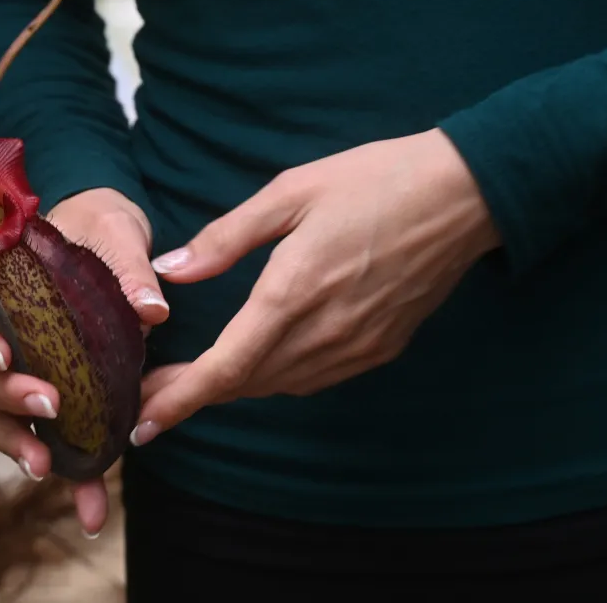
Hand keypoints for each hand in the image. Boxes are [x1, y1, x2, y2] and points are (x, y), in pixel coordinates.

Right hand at [0, 187, 167, 536]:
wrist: (113, 237)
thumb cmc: (98, 224)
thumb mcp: (115, 232)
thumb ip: (128, 267)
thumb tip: (152, 310)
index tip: (5, 350)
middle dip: (4, 396)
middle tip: (47, 401)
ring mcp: (23, 371)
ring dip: (19, 442)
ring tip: (48, 466)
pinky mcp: (58, 397)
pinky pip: (50, 440)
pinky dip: (71, 479)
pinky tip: (92, 510)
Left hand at [130, 129, 500, 446]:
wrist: (465, 194)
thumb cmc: (374, 181)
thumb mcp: (290, 192)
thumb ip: (226, 238)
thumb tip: (172, 271)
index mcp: (293, 292)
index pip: (225, 368)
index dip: (179, 400)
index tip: (142, 424)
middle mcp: (324, 332)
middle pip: (245, 384)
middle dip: (191, 395)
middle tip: (148, 391)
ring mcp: (357, 347)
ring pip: (277, 385)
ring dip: (231, 388)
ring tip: (190, 379)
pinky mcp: (381, 349)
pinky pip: (313, 378)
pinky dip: (273, 378)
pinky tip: (255, 363)